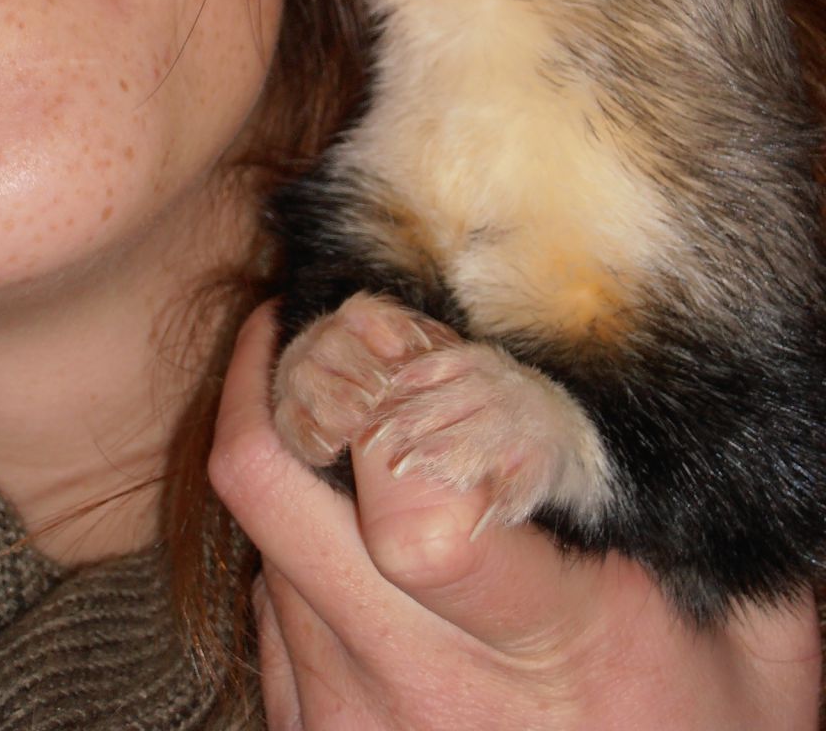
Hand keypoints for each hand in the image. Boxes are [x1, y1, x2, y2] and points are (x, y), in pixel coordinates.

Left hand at [210, 304, 821, 729]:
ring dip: (289, 461)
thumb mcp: (757, 643)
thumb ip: (714, 519)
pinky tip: (351, 532)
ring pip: (259, 536)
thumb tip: (680, 390)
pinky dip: (292, 549)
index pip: (415, 503)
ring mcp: (353, 722)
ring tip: (345, 426)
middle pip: (272, 487)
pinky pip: (266, 610)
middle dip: (271, 381)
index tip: (381, 326)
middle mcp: (425, 679)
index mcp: (552, 636)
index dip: (377, 398)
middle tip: (310, 330)